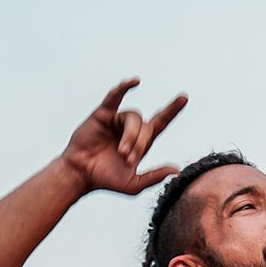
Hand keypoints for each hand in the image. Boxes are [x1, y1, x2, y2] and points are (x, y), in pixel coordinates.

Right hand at [61, 78, 187, 195]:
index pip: (160, 122)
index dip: (172, 110)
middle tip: (126, 158)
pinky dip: (124, 88)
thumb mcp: (134, 184)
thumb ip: (154, 177)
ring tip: (121, 151)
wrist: (82, 175)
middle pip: (146, 127)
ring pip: (133, 118)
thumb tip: (177, 170)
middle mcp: (131, 128)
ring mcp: (117, 120)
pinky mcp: (103, 114)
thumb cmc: (106, 180)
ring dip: (130, 135)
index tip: (184, 97)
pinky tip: (134, 82)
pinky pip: (115, 96)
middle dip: (139, 143)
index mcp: (141, 142)